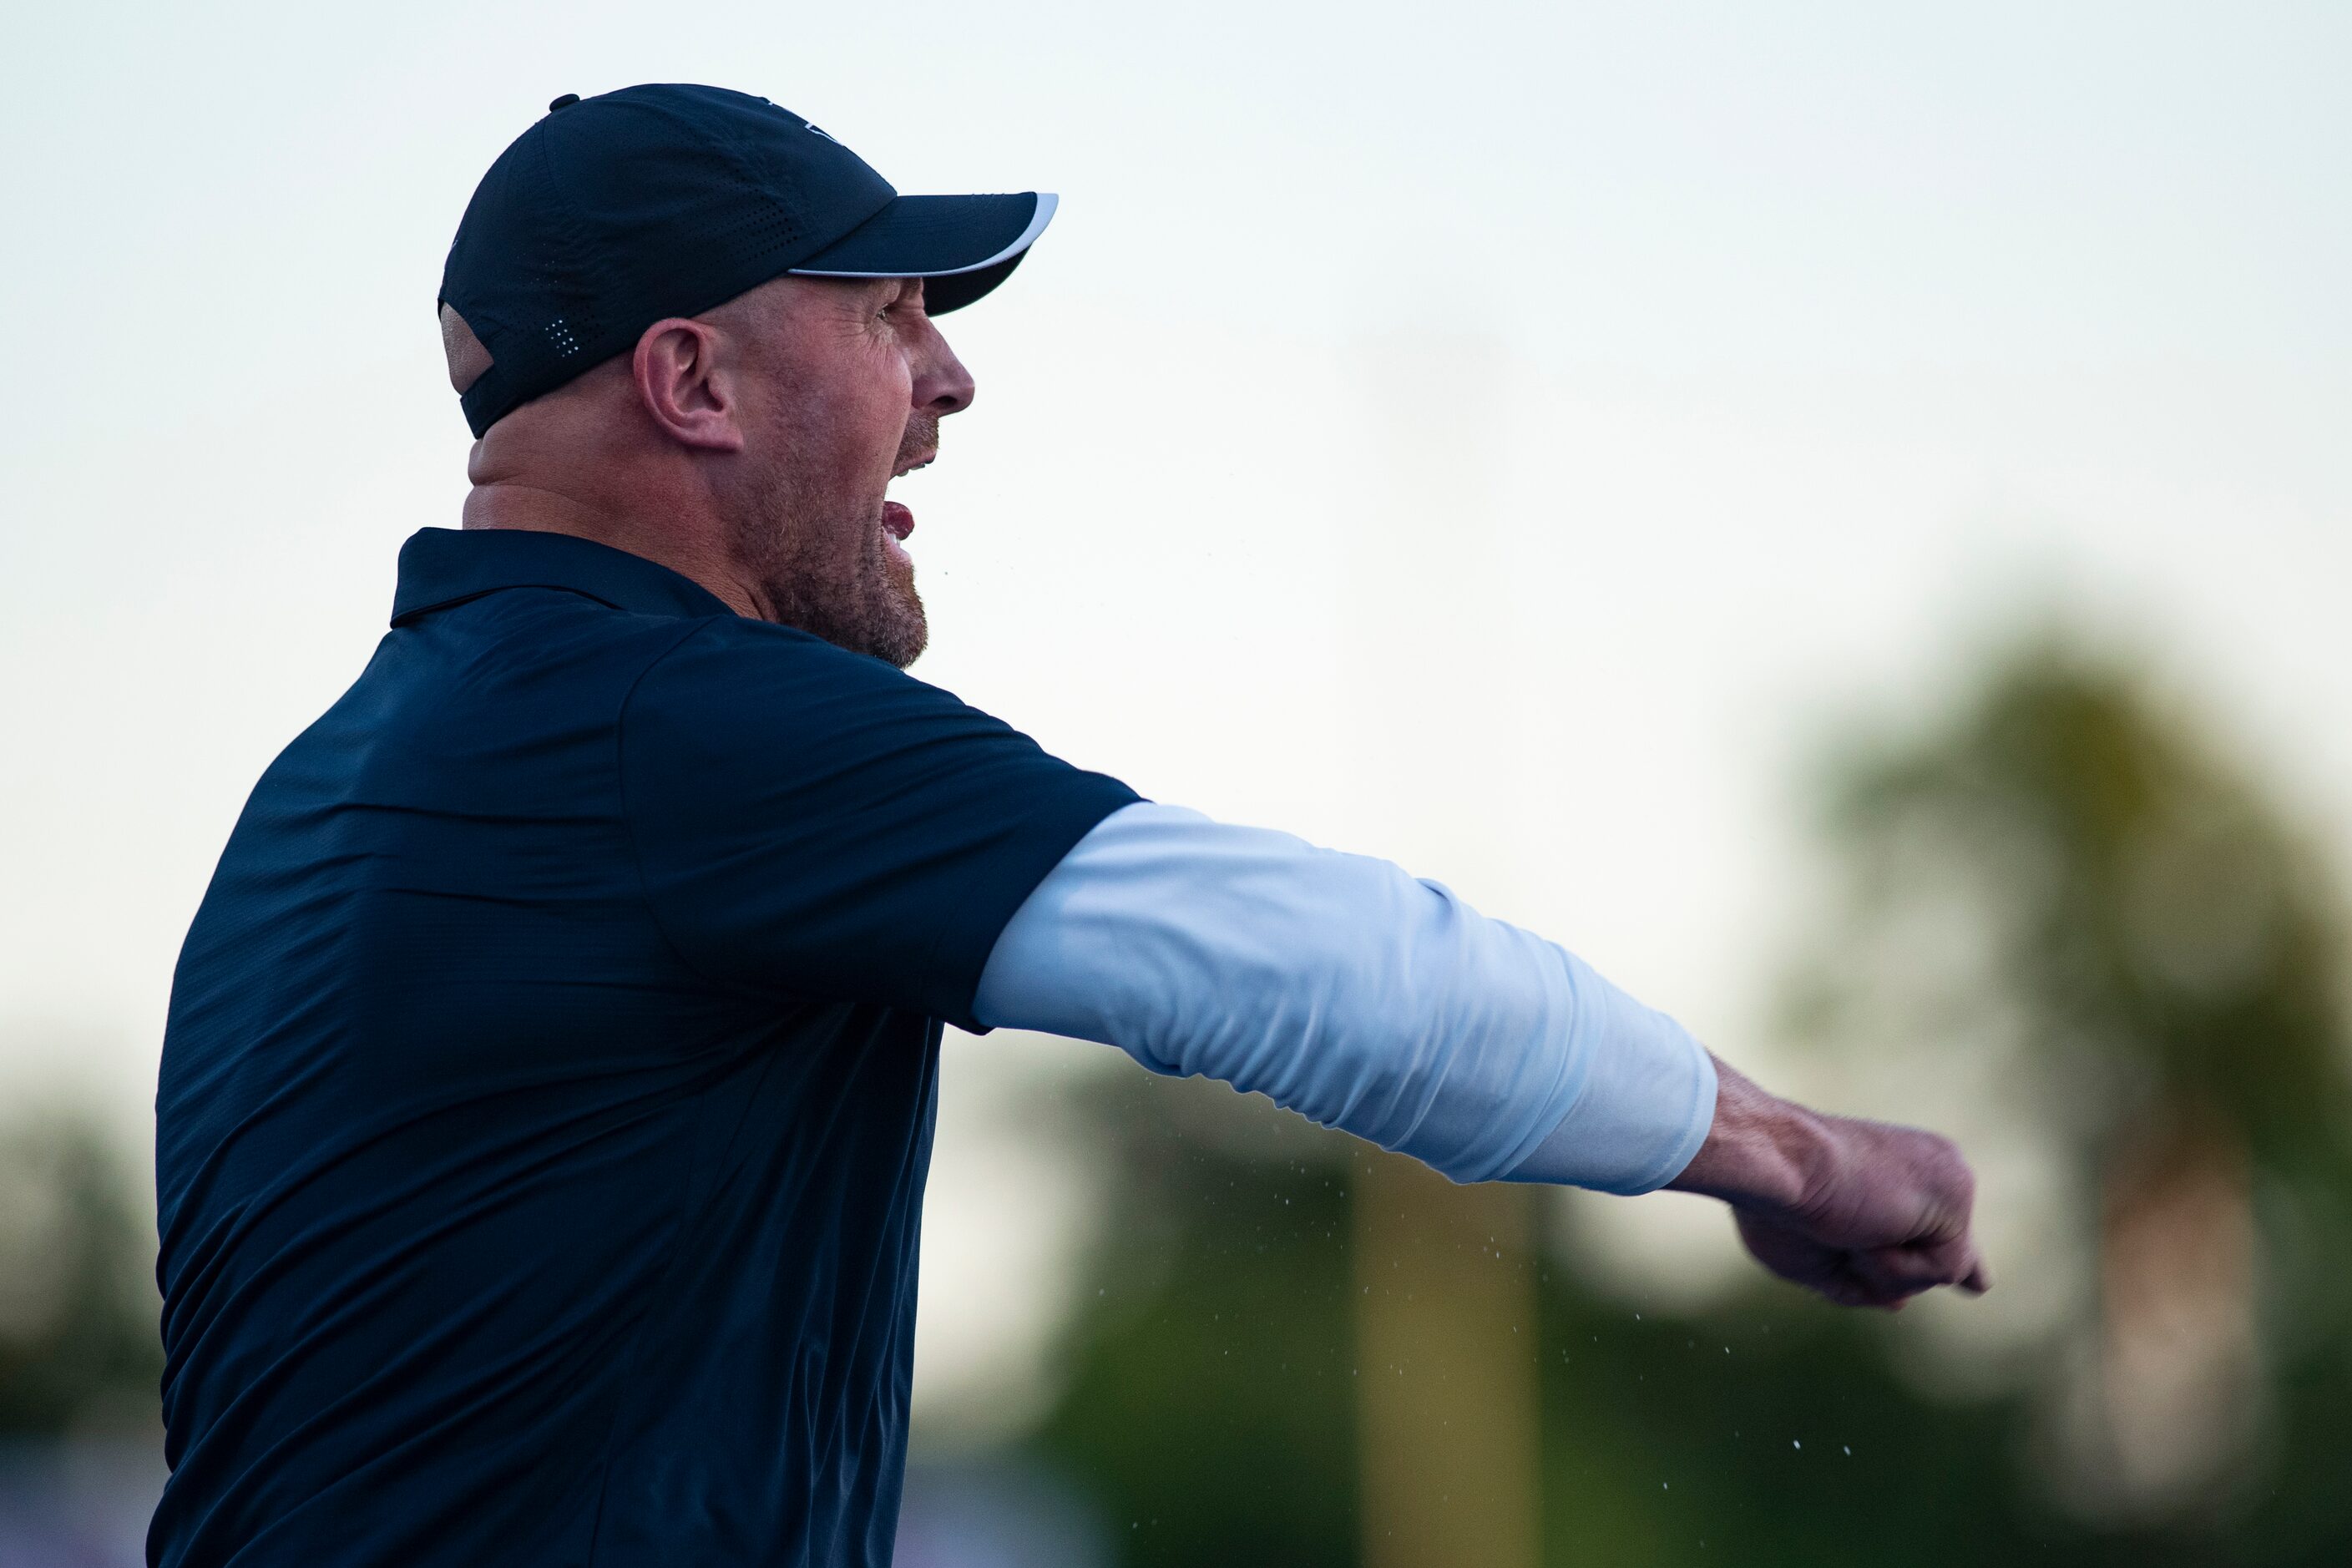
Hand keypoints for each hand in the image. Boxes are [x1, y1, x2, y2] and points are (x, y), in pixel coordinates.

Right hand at [1667, 1056, 1988, 1309]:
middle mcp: (1937, 1170)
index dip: (1958, 1256)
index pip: (1944, 1226)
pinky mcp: (1957, 1199)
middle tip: (1839, 1232)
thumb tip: (1900, 1304)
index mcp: (1905, 1174)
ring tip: (1846, 1223)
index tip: (1976, 1283)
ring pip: (1939, 1274)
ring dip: (1882, 1269)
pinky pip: (1942, 1271)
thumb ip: (1859, 1281)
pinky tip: (1864, 1227)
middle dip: (1899, 1271)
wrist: (1777, 1163)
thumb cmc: (1777, 1205)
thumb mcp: (1814, 1257)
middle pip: (1940, 1259)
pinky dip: (1894, 1266)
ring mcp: (1952, 1181)